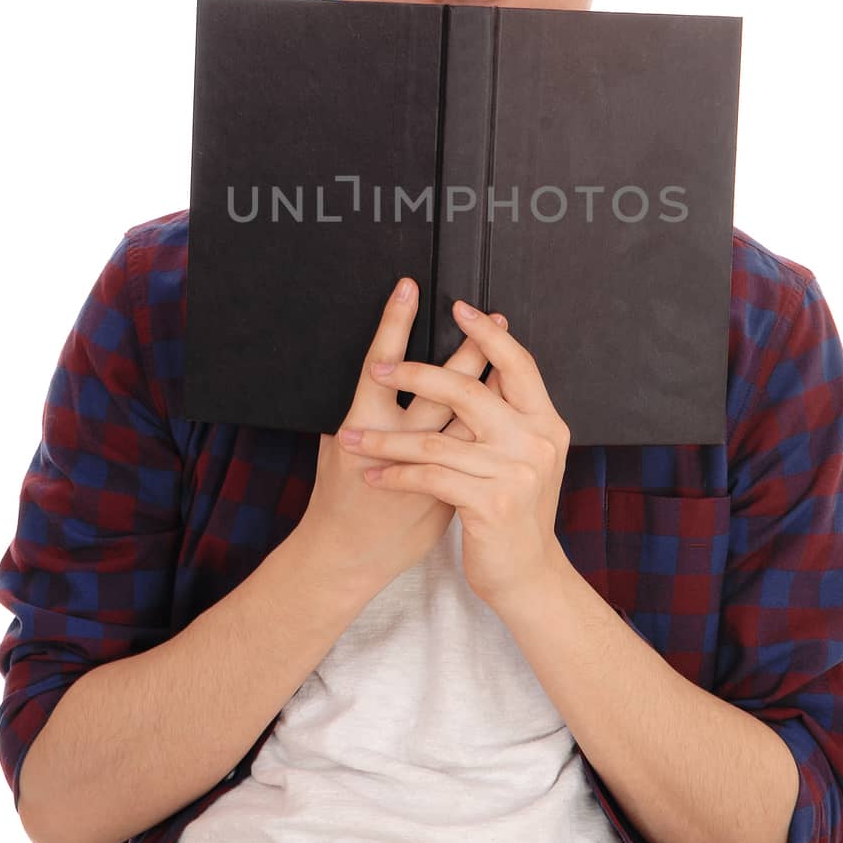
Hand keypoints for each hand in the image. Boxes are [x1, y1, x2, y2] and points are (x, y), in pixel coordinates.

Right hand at [300, 277, 506, 594]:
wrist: (350, 555)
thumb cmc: (338, 492)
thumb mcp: (337, 442)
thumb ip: (364, 408)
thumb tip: (384, 361)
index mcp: (363, 427)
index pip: (380, 364)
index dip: (394, 323)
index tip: (409, 288)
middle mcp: (398, 448)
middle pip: (442, 388)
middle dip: (466, 348)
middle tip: (481, 313)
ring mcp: (430, 473)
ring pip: (469, 417)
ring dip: (487, 380)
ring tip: (502, 346)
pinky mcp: (450, 490)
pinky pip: (476, 448)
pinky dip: (491, 421)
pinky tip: (504, 398)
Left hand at [337, 299, 570, 609]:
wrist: (527, 576)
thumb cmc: (512, 511)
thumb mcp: (521, 458)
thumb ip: (506, 417)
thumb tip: (477, 362)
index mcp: (544, 422)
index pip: (518, 363)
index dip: (487, 333)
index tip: (459, 306)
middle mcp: (535, 441)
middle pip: (468, 390)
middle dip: (416, 373)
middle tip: (379, 367)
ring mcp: (514, 472)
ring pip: (435, 439)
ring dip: (386, 439)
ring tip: (352, 437)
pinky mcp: (490, 503)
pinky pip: (430, 477)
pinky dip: (397, 476)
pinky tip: (374, 476)